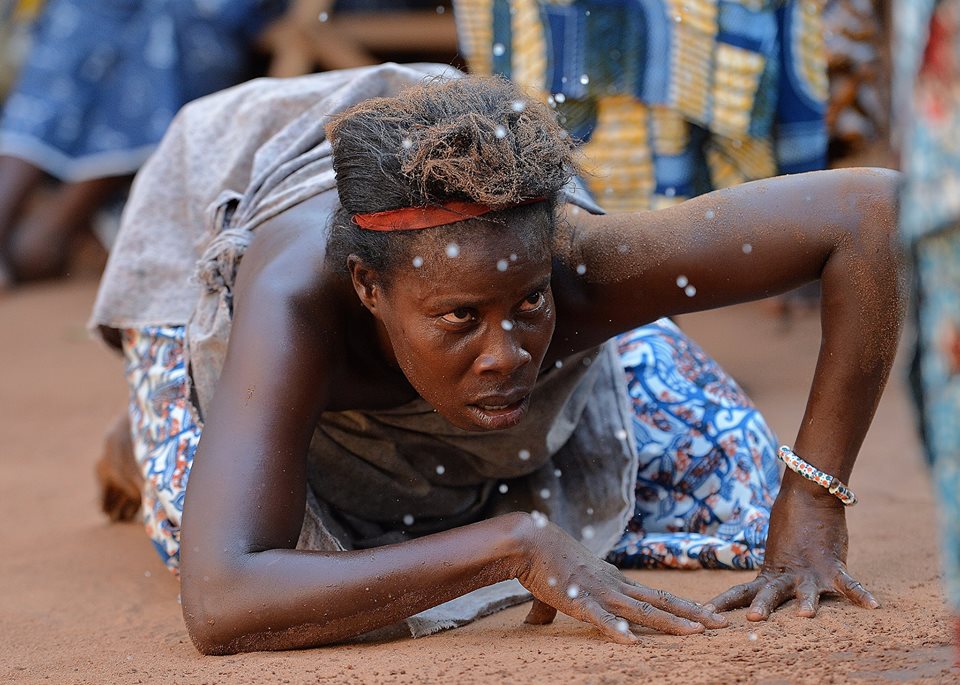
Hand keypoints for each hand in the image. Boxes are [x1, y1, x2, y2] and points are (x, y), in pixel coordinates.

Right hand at [515, 516, 727, 642]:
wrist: (531, 542)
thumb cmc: (545, 561)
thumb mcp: (561, 584)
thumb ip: (555, 606)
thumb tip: (537, 621)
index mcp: (615, 580)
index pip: (656, 595)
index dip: (683, 606)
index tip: (707, 615)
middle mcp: (616, 585)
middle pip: (662, 601)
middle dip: (694, 614)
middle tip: (722, 623)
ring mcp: (601, 593)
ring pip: (643, 611)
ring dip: (671, 623)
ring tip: (696, 634)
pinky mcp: (580, 601)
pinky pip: (602, 619)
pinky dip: (618, 631)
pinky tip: (633, 643)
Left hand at [706, 485, 879, 619]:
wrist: (808, 493)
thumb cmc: (791, 522)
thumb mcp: (776, 551)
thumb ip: (774, 569)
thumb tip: (766, 583)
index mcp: (768, 572)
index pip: (740, 592)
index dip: (724, 604)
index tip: (705, 615)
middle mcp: (786, 575)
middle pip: (769, 594)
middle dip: (762, 608)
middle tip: (753, 620)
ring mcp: (810, 571)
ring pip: (806, 591)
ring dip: (807, 603)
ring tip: (807, 615)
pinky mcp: (832, 565)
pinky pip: (848, 583)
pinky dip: (861, 594)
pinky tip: (873, 607)